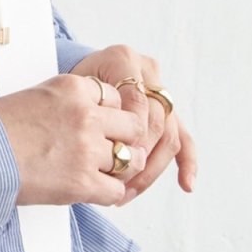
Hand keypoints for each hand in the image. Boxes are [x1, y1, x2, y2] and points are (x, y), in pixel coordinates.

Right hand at [0, 70, 149, 206]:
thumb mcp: (34, 97)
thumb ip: (67, 103)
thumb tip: (82, 116)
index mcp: (73, 88)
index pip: (115, 97)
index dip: (110, 114)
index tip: (101, 126)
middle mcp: (85, 115)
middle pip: (133, 126)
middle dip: (126, 139)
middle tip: (112, 151)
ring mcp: (86, 149)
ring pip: (130, 160)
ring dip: (120, 169)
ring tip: (103, 173)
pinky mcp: (81, 182)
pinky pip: (116, 191)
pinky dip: (109, 194)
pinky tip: (94, 192)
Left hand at [65, 43, 196, 203]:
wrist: (72, 83)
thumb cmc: (65, 93)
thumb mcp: (67, 94)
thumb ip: (82, 110)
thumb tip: (98, 152)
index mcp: (122, 59)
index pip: (137, 102)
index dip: (127, 136)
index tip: (108, 162)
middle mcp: (146, 71)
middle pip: (155, 120)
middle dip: (137, 158)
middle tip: (114, 184)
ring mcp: (161, 92)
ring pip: (169, 134)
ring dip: (151, 169)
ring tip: (127, 192)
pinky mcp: (168, 112)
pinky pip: (184, 138)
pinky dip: (187, 163)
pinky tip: (186, 185)